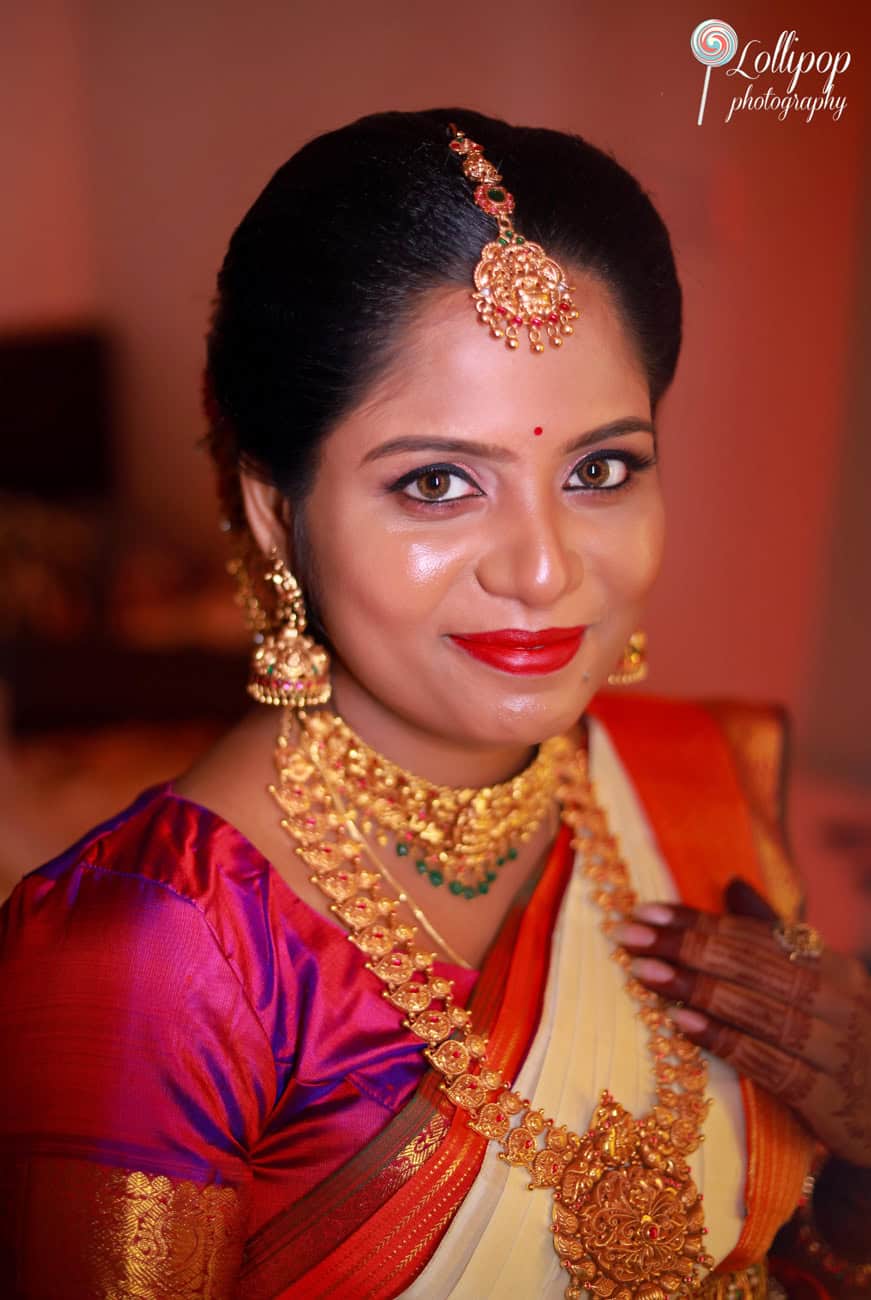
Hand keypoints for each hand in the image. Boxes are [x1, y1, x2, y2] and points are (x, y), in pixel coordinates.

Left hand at [612, 879, 870, 1165]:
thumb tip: (732, 883)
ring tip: (647, 972)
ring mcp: (836, 1049)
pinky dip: (724, 1041)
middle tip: (631, 936)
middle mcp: (838, 1000)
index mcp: (830, 965)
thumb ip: (772, 937)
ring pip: (759, 1010)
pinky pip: (770, 1064)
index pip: (754, 935)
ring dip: (697, 989)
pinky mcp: (829, 1097)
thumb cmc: (838, 1039)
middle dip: (687, 947)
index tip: (646, 912)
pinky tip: (682, 1025)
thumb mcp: (816, 983)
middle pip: (753, 966)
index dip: (698, 921)